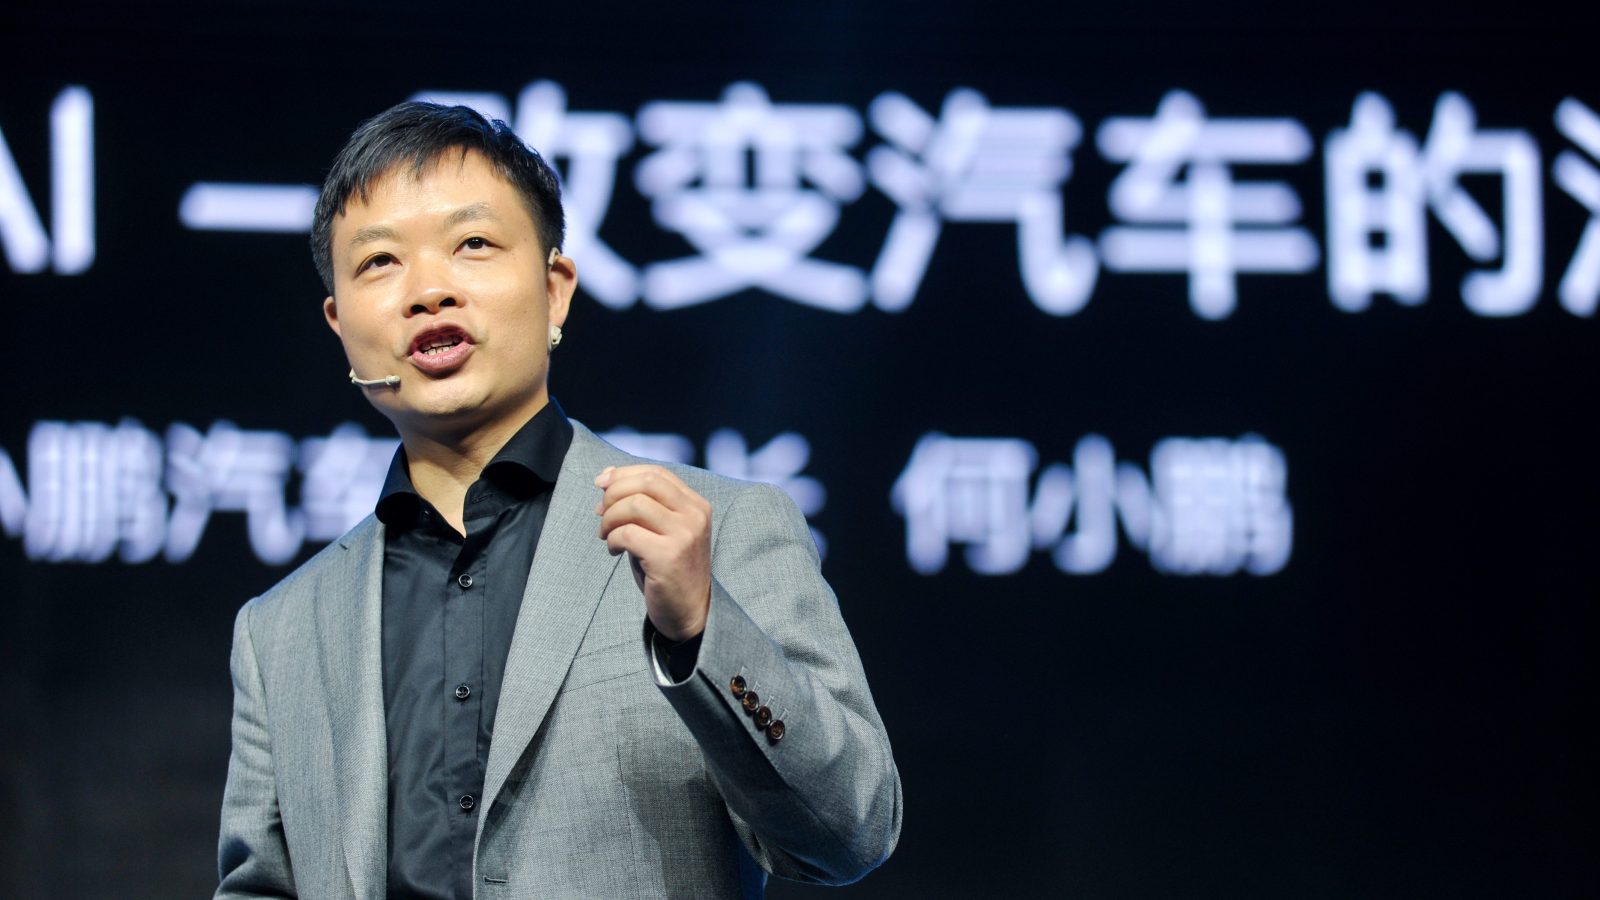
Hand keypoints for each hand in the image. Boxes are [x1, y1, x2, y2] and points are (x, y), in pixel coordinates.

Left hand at [594, 464, 712, 640]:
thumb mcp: (660, 530)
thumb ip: (641, 503)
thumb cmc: (669, 570)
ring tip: (606, 535)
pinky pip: (628, 533)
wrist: (690, 613)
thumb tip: (606, 476)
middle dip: (614, 493)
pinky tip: (614, 551)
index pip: (656, 473)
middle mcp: (694, 515)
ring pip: (634, 505)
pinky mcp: (669, 556)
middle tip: (600, 512)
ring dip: (610, 518)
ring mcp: (684, 535)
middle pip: (646, 482)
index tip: (600, 484)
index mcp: (696, 505)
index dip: (623, 474)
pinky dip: (613, 540)